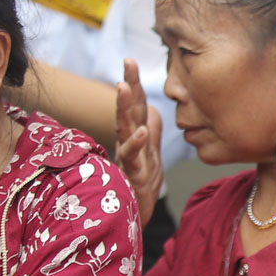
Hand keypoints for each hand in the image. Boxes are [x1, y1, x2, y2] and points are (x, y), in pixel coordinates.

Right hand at [115, 59, 161, 228]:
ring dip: (124, 108)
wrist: (136, 215)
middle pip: (127, 110)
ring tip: (124, 87)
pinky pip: (132, 157)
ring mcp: (128, 158)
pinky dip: (137, 143)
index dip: (133, 83)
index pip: (134, 105)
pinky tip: (142, 130)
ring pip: (124, 129)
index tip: (130, 60)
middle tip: (127, 62)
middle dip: (127, 86)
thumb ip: (151, 131)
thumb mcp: (151, 153)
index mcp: (135, 136)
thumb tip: (150, 108)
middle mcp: (128, 143)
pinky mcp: (131, 175)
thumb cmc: (142, 183)